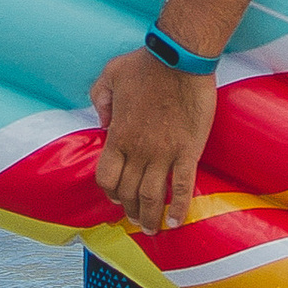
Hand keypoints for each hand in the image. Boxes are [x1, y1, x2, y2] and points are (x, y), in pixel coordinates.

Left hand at [89, 44, 217, 237]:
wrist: (179, 58)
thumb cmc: (145, 64)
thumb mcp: (109, 76)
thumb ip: (99, 100)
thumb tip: (102, 122)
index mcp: (118, 136)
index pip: (106, 178)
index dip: (110, 192)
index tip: (117, 196)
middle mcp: (138, 151)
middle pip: (129, 193)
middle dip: (130, 210)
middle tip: (135, 218)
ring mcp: (164, 154)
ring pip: (153, 197)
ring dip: (150, 217)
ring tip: (152, 229)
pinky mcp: (188, 151)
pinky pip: (182, 187)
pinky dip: (179, 208)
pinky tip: (176, 221)